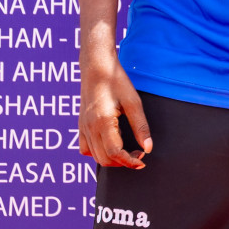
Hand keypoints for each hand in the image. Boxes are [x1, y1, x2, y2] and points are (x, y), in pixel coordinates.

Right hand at [76, 52, 152, 168]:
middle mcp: (90, 128)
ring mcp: (83, 127)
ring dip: (112, 159)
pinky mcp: (81, 125)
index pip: (115, 153)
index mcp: (103, 122)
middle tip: (138, 153)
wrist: (96, 66)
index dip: (129, 161)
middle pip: (104, 159)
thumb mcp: (133, 102)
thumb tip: (148, 148)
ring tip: (127, 149)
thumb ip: (141, 127)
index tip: (142, 161)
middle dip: (123, 162)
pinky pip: (85, 148)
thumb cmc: (116, 81)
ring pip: (95, 156)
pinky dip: (98, 152)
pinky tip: (110, 143)